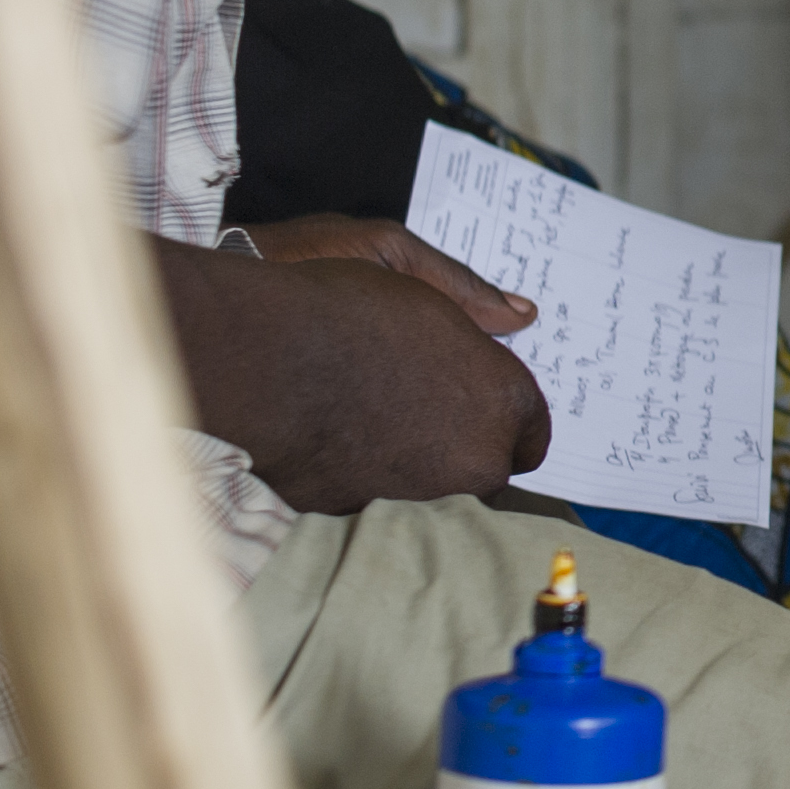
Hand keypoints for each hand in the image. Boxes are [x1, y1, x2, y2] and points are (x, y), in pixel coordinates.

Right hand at [160, 233, 549, 514]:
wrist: (255, 359)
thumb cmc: (337, 309)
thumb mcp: (413, 276)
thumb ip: (472, 299)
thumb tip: (519, 315)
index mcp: (500, 401)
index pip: (534, 428)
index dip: (509, 409)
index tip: (487, 399)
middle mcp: (471, 460)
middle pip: (488, 464)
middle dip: (468, 435)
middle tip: (428, 399)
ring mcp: (418, 495)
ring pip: (436, 483)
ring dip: (420, 453)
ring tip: (377, 406)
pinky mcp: (363, 512)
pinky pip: (381, 493)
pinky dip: (370, 469)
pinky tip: (341, 430)